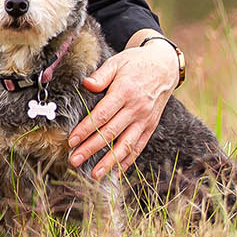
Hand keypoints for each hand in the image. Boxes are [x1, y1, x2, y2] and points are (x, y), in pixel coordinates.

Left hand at [67, 36, 179, 177]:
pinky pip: (138, 146)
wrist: (165, 66)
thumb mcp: (117, 62)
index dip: (86, 129)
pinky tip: (116, 171)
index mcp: (125, 92)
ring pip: (126, 145)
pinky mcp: (150, 126)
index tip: (72, 141)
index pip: (102, 115)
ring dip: (109, 162)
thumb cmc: (136, 63)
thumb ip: (101, 75)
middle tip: (74, 160)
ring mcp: (145, 120)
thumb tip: (86, 84)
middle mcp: (136, 109)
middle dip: (91, 149)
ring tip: (94, 174)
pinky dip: (127, 160)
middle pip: (111, 133)